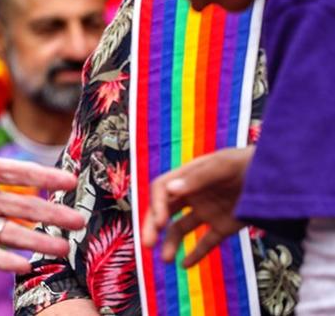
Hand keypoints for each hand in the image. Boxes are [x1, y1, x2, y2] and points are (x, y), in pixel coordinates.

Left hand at [0, 89, 83, 272]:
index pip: (19, 173)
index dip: (45, 176)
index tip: (72, 180)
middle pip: (25, 207)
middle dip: (53, 214)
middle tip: (81, 222)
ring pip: (12, 233)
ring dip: (38, 242)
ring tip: (65, 250)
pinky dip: (5, 260)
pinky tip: (25, 266)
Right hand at [140, 146, 252, 267]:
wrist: (282, 176)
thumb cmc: (250, 163)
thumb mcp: (225, 166)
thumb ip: (199, 177)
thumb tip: (170, 190)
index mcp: (188, 176)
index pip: (162, 190)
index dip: (156, 205)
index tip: (160, 222)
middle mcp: (193, 194)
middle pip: (165, 210)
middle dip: (153, 227)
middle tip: (146, 244)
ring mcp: (208, 211)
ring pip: (181, 228)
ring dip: (171, 243)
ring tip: (166, 260)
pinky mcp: (224, 226)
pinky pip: (206, 242)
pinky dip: (196, 254)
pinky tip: (185, 265)